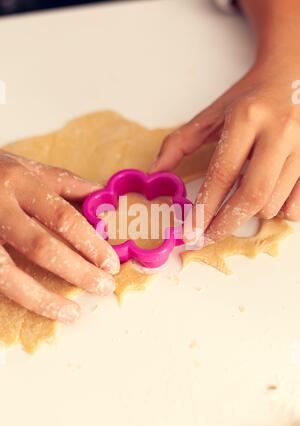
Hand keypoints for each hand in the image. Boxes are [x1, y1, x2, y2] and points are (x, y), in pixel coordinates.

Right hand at [0, 150, 119, 322]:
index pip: (62, 216)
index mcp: (19, 182)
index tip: (111, 263)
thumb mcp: (27, 168)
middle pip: (41, 245)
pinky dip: (16, 296)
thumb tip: (104, 199)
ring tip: (71, 312)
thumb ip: (65, 183)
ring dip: (43, 298)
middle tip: (103, 287)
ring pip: (8, 273)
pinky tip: (36, 307)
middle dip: (76, 270)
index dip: (89, 243)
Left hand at [152, 65, 299, 242]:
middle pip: (252, 196)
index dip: (205, 209)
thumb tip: (154, 172)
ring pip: (274, 203)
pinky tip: (266, 200)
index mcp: (247, 118)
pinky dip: (278, 211)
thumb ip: (180, 142)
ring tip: (239, 203)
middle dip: (226, 224)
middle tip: (207, 236)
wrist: (293, 74)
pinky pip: (297, 204)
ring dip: (251, 214)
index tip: (191, 232)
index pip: (223, 174)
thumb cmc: (249, 99)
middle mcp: (279, 131)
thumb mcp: (212, 115)